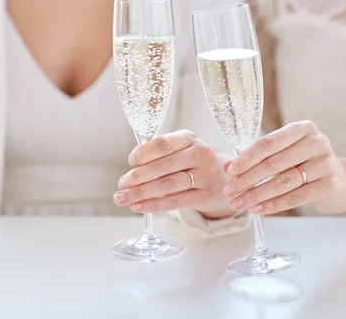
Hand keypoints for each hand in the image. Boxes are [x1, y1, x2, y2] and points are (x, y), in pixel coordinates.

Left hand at [114, 130, 231, 217]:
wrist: (223, 179)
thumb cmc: (192, 163)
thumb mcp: (181, 148)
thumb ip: (160, 153)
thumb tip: (133, 167)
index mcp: (189, 138)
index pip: (164, 144)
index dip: (145, 153)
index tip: (130, 161)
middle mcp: (200, 154)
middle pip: (164, 166)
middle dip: (139, 176)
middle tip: (122, 184)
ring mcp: (205, 175)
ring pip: (168, 186)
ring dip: (141, 193)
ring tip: (123, 198)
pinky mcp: (206, 196)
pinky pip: (175, 202)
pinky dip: (153, 205)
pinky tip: (138, 206)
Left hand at [222, 121, 345, 214]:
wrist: (341, 182)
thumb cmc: (307, 165)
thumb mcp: (286, 154)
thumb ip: (260, 157)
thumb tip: (229, 168)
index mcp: (303, 129)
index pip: (269, 143)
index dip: (247, 157)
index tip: (230, 171)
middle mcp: (317, 142)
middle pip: (274, 163)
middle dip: (247, 179)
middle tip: (230, 191)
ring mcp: (325, 163)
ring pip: (283, 182)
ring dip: (257, 194)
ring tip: (239, 203)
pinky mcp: (330, 185)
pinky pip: (296, 197)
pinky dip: (274, 205)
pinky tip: (258, 209)